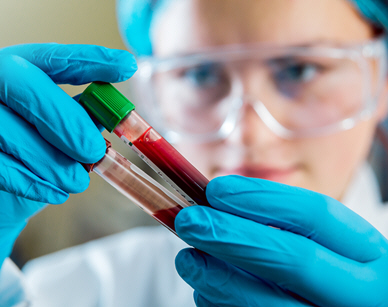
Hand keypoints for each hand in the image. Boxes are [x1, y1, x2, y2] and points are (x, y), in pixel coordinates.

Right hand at [0, 43, 136, 304]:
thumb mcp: (48, 147)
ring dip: (46, 158)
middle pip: (14, 78)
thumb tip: (108, 118)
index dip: (85, 59)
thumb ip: (71, 126)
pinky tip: (50, 192)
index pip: (43, 56)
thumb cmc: (11, 173)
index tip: (125, 66)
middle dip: (63, 117)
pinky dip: (22, 178)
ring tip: (76, 182)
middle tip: (94, 150)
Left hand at [175, 176, 387, 306]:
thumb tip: (218, 201)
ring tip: (188, 259)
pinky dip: (223, 304)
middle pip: (294, 259)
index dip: (260, 198)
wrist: (348, 305)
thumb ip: (282, 224)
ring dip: (218, 278)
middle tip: (189, 221)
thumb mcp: (327, 243)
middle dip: (233, 236)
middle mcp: (361, 292)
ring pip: (270, 304)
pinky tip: (207, 289)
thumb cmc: (332, 271)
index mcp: (368, 252)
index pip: (315, 215)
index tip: (215, 189)